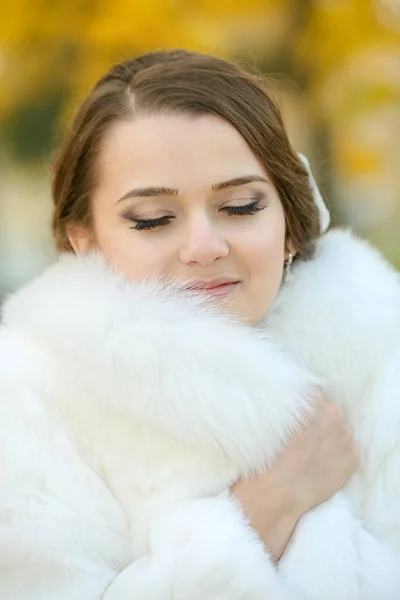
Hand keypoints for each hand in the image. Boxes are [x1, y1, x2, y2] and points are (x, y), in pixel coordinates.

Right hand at [231, 391, 358, 561]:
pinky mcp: (352, 458)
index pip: (315, 395)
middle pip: (331, 411)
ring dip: (332, 438)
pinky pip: (349, 451)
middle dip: (322, 421)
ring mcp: (345, 437)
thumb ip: (292, 407)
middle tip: (307, 437)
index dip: (308, 407)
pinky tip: (324, 464)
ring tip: (315, 453)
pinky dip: (340, 456)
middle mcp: (333, 414)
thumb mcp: (275, 420)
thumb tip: (297, 403)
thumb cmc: (270, 454)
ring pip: (341, 431)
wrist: (279, 489)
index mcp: (312, 401)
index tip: (301, 419)